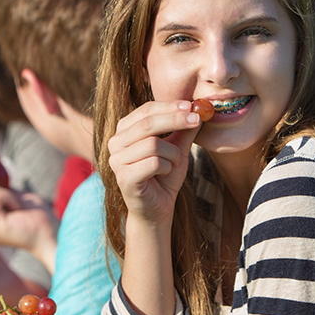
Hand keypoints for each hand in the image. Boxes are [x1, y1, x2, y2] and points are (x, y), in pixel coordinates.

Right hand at [107, 100, 200, 224]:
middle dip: (175, 119)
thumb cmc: (164, 176)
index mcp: (124, 130)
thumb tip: (198, 108)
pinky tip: (164, 174)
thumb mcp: (177, 149)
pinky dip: (167, 168)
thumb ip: (184, 129)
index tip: (190, 105)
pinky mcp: (124, 177)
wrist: (157, 208)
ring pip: (153, 144)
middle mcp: (115, 142)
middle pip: (147, 123)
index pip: (146, 110)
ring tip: (173, 164)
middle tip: (196, 120)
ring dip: (173, 154)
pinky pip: (153, 163)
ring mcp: (116, 160)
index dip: (169, 106)